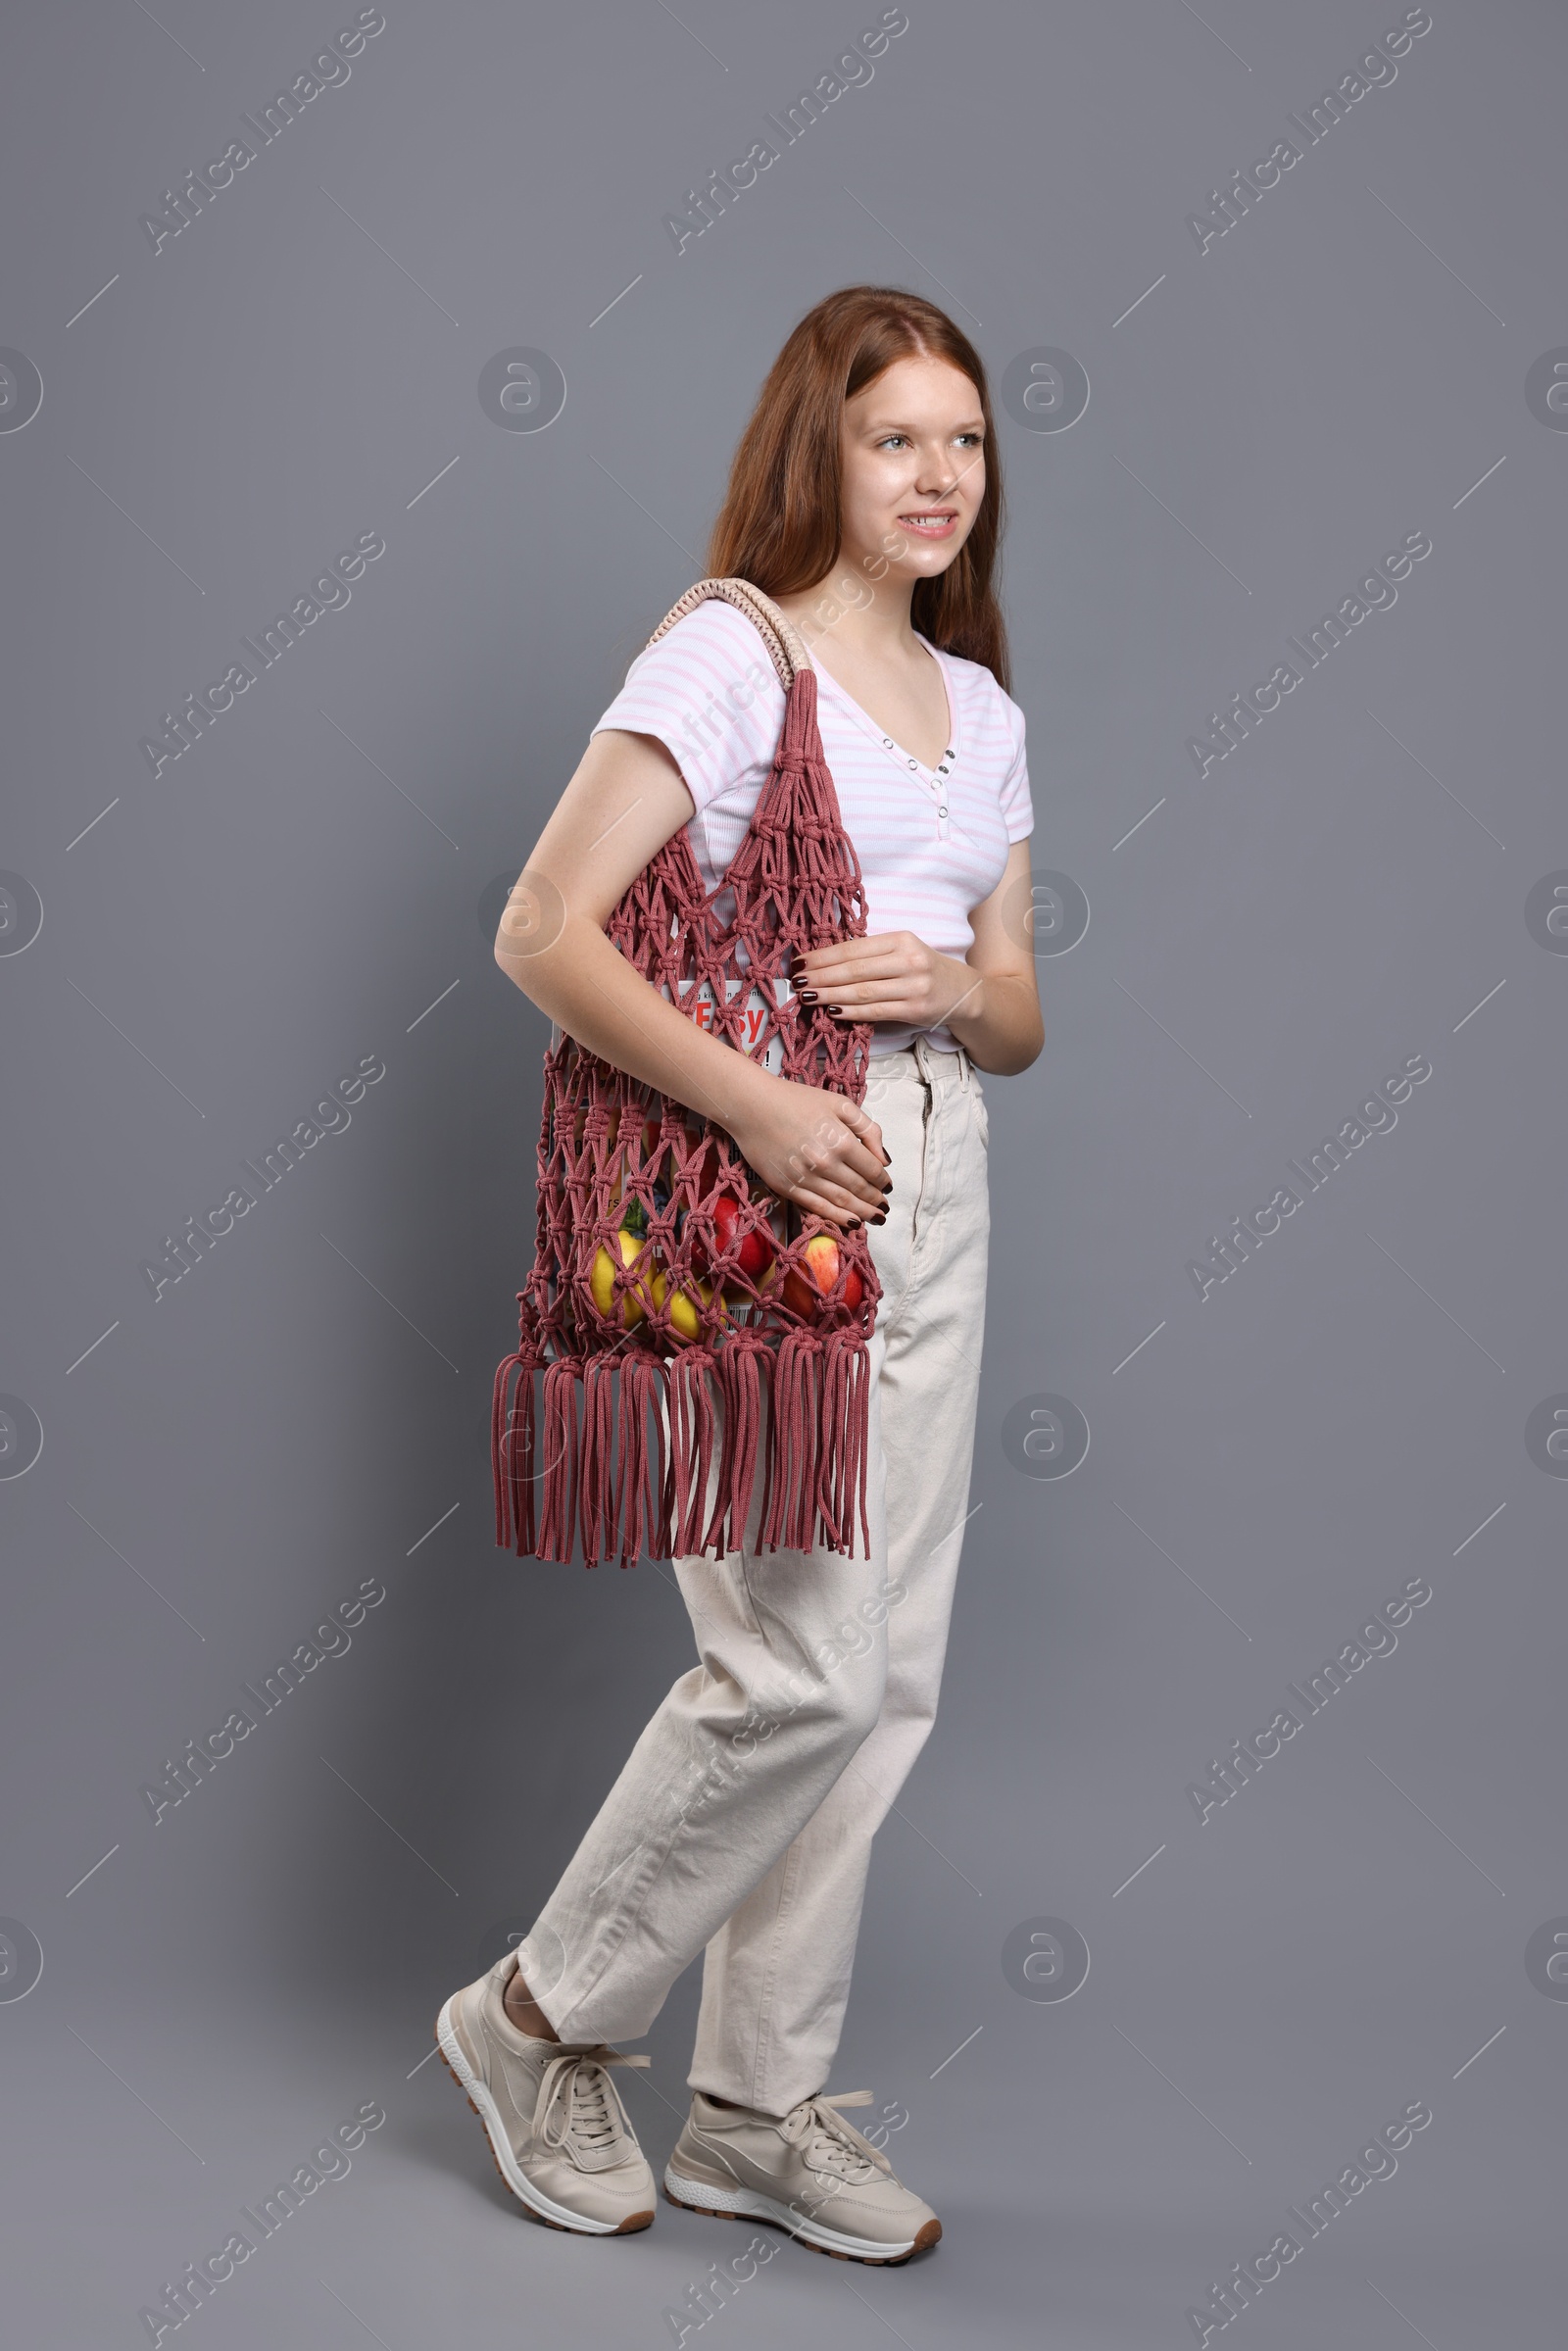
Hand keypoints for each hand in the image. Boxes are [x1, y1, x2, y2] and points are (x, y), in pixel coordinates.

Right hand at [726, 1078, 890, 1228]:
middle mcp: (825, 1162)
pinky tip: (851, 1222)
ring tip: (874, 1218)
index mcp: (841, 1140)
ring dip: (862, 1212)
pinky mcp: (786, 1187)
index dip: (883, 1181)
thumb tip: (884, 1159)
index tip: (888, 1187)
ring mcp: (804, 1177)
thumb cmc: (796, 1100)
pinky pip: (816, 1208)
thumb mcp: (839, 1104)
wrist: (751, 1105)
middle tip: (884, 1207)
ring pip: (841, 1202)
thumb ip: (867, 1128)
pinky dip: (836, 1218)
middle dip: (875, 1200)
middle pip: (859, 1189)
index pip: (872, 1169)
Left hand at [792, 932, 979, 1031]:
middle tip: (796, 982)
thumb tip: (823, 963)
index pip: (853, 948)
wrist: (963, 991)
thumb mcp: (902, 951)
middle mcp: (909, 960)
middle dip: (821, 976)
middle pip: (854, 970)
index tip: (799, 963)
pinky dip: (851, 1012)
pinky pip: (875, 1011)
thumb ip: (870, 955)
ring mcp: (914, 986)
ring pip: (862, 992)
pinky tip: (832, 1011)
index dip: (823, 957)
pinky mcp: (916, 1009)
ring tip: (807, 997)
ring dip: (830, 995)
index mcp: (902, 940)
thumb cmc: (923, 969)